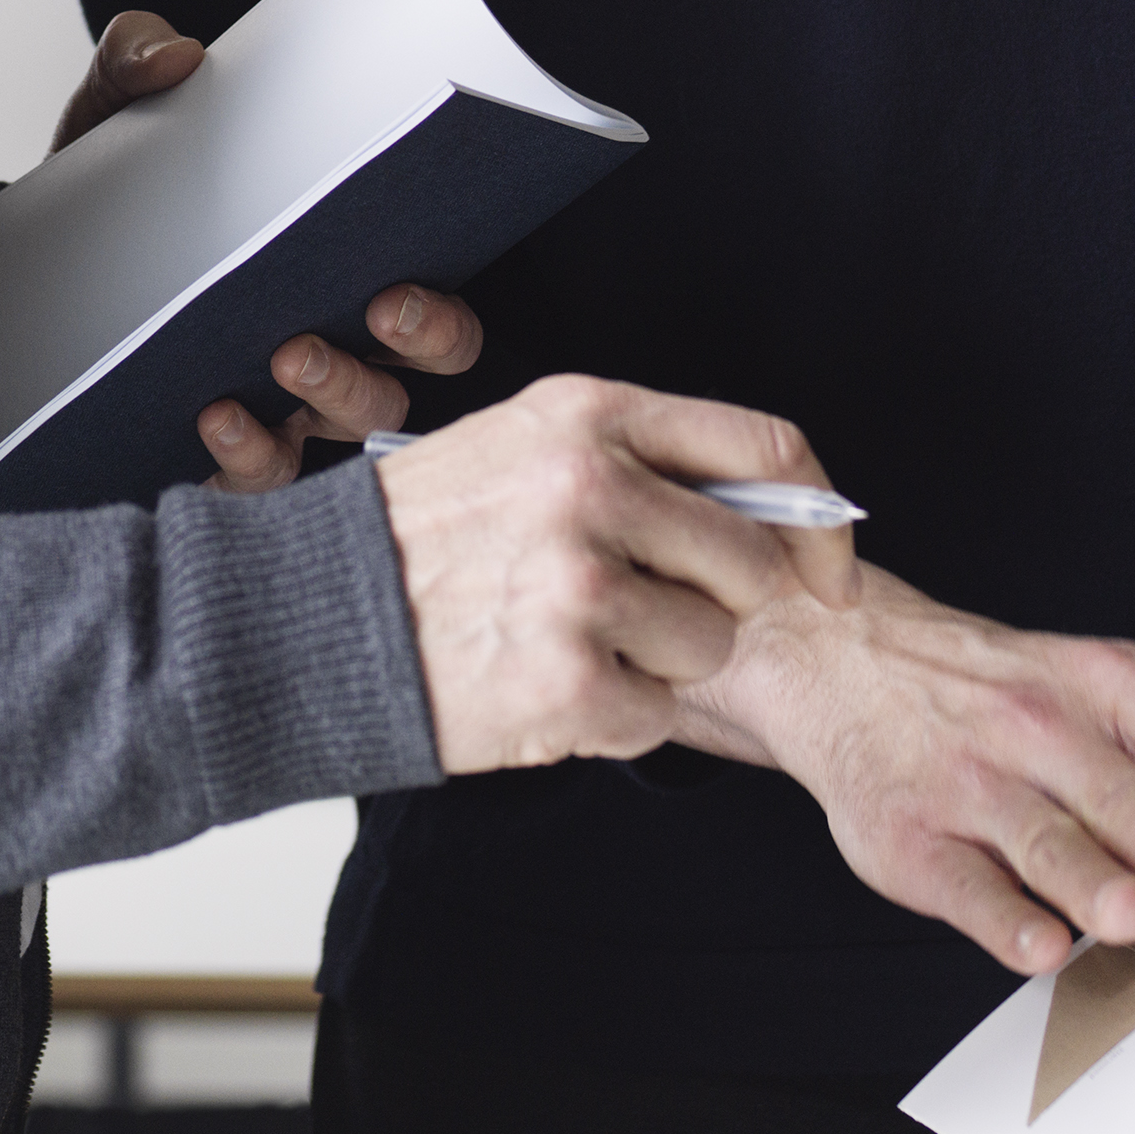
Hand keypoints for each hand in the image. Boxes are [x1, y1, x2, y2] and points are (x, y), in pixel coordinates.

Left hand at [54, 12, 486, 491]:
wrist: (26, 269)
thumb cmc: (112, 198)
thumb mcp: (116, 118)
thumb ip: (137, 60)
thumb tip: (174, 53)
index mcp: (331, 274)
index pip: (431, 311)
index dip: (439, 312)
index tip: (405, 282)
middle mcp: (322, 349)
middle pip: (410, 375)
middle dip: (413, 348)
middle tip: (375, 308)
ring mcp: (274, 408)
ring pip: (344, 427)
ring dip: (333, 394)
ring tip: (283, 354)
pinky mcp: (215, 449)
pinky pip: (257, 473)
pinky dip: (248, 453)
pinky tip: (213, 415)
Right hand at [371, 375, 861, 773]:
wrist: (309, 620)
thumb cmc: (421, 535)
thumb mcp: (523, 446)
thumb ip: (638, 458)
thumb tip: (767, 502)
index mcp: (590, 418)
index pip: (766, 448)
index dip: (818, 515)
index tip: (824, 566)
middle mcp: (591, 489)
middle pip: (751, 559)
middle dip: (724, 601)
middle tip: (657, 613)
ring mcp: (579, 585)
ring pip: (710, 643)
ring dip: (665, 662)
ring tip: (581, 642)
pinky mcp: (567, 679)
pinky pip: (659, 714)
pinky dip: (619, 715)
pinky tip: (554, 685)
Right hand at [676, 566, 1134, 975]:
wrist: (840, 663)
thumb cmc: (991, 693)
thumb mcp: (1084, 687)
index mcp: (1096, 684)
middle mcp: (1033, 725)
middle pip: (1110, 789)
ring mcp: (967, 783)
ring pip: (1039, 840)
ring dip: (1087, 880)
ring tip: (1129, 917)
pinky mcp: (910, 840)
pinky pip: (963, 887)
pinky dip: (1002, 921)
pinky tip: (1038, 947)